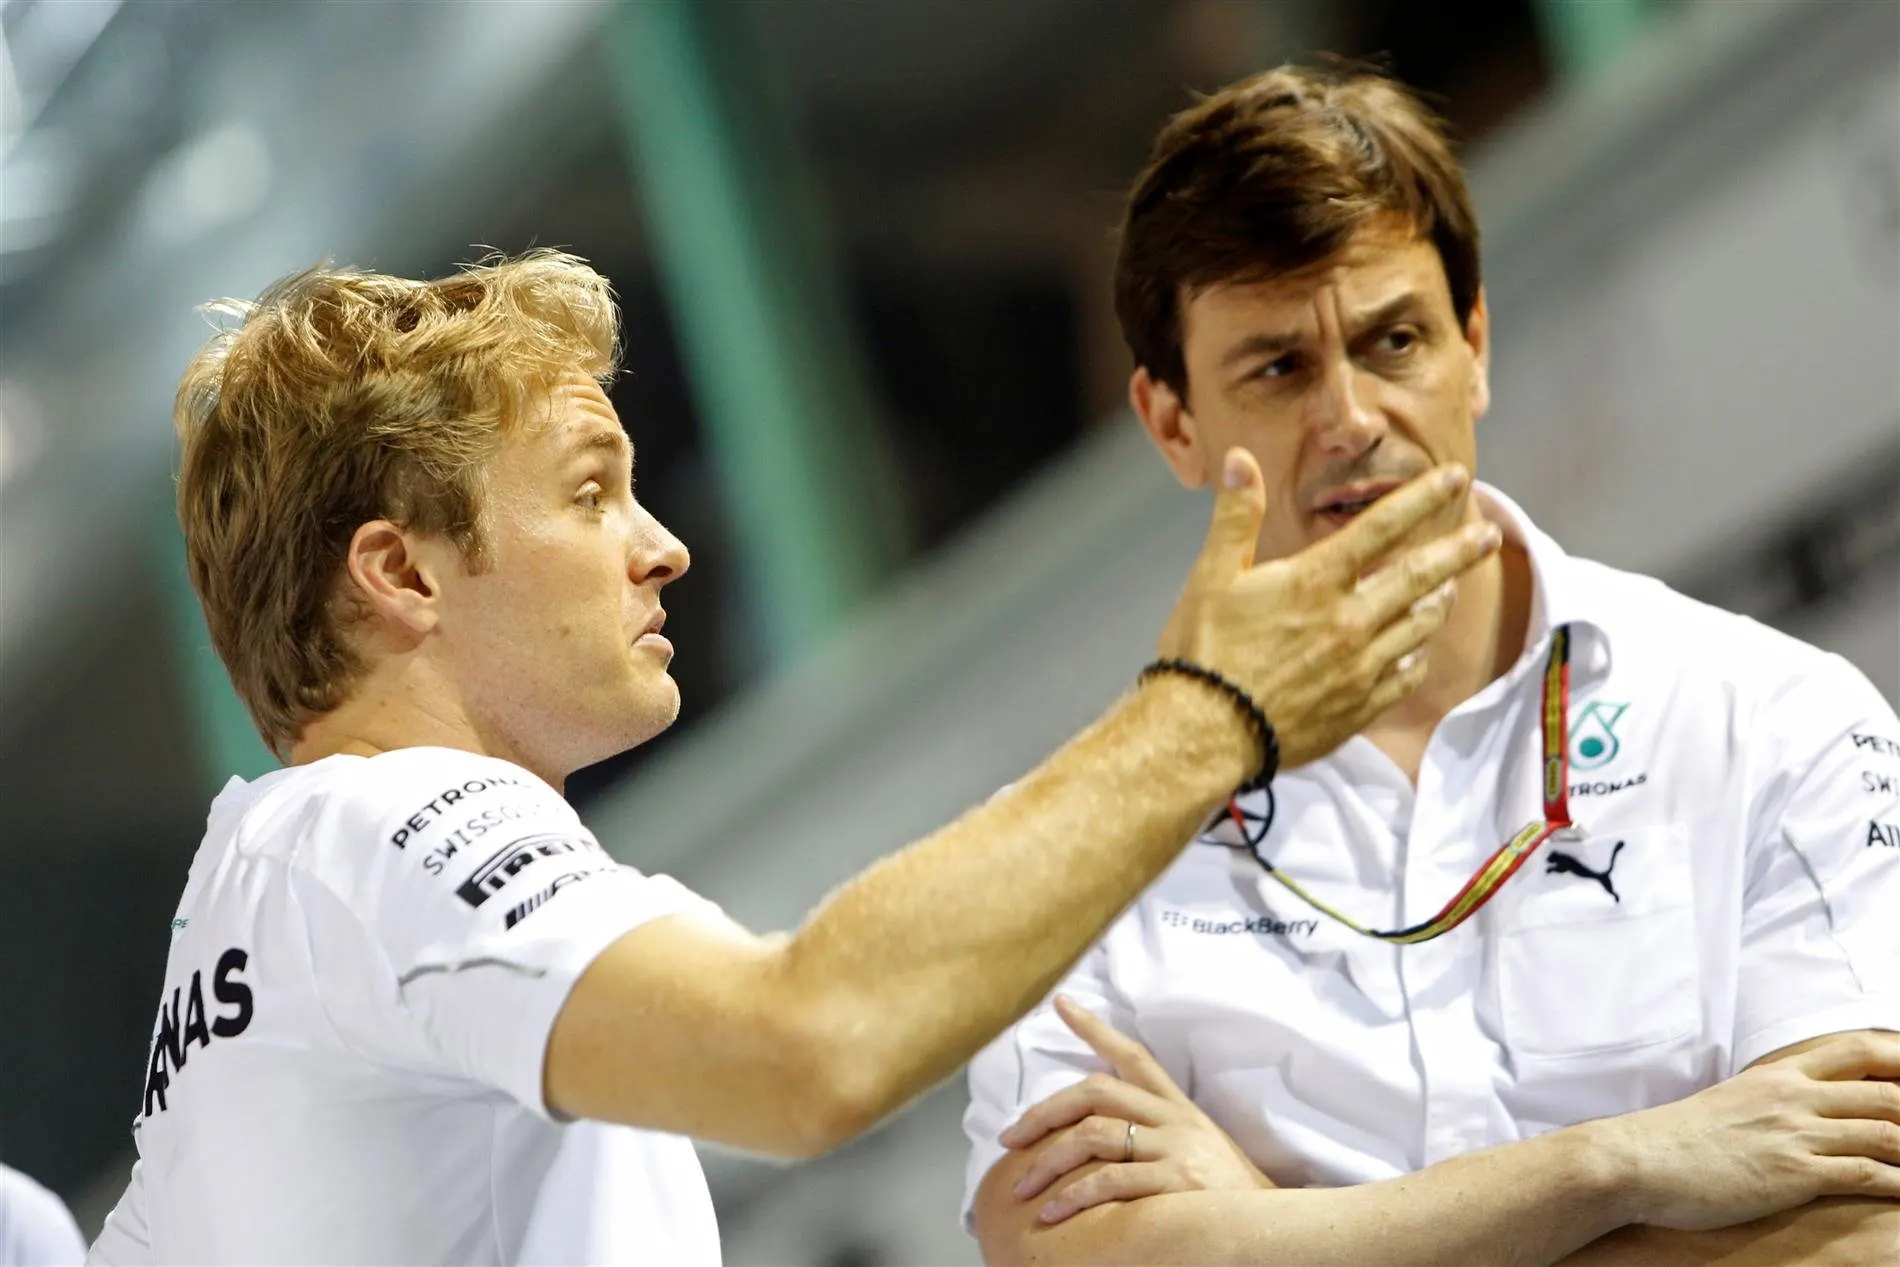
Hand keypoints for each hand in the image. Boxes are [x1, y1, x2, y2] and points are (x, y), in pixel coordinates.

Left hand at [997, 996, 1272, 1224]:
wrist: (1271, 1229)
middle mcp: (1175, 1120)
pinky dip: (1075, 1197)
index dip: (1093, 1027)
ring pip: (1095, 1136)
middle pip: (1096, 1092)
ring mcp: (1176, 1149)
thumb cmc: (1225, 1196)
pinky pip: (1112, 1182)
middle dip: (1044, 1113)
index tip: (1060, 1003)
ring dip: (1049, 1162)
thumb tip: (1090, 1138)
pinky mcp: (1177, 1184)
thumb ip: (1152, 1135)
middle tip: (1010, 1138)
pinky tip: (1052, 1213)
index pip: (1132, 1055)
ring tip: (1023, 1188)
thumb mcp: (1196, 1149)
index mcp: (1178, 1107)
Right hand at [1157, 448, 1496, 769]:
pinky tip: (1416, 651)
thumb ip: (1235, 516)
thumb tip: (1240, 460)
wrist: (1204, 732)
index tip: (1454, 478)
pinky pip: (1406, 678)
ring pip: (1420, 627)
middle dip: (1459, 551)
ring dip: (1440, 602)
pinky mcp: (1359, 708)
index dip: (1422, 498)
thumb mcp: (1212, 575)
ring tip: (1452, 586)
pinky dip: (1416, 658)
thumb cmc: (1203, 650)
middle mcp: (1349, 621)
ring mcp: (1360, 667)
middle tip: (1488, 534)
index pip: (1381, 527)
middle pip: (1420, 576)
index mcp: (1315, 582)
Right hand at [1592, 1032, 1899, 1231]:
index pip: (1859, 1050)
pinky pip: (1866, 1174)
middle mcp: (1793, 1096)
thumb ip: (1772, 1101)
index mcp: (1778, 1074)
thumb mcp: (1731, 1102)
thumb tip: (1798, 1112)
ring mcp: (1795, 1133)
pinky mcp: (1793, 1172)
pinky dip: (1897, 1183)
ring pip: (1887, 1132)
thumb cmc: (1677, 1139)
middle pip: (1887, 1090)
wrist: (1638, 1159)